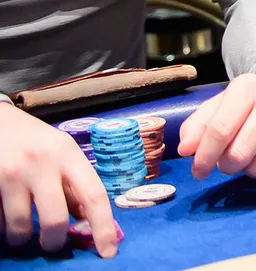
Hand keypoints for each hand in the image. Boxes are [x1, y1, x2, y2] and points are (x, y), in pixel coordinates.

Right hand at [0, 100, 117, 256]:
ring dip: (21, 237)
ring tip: (22, 231)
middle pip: (55, 219)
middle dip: (54, 241)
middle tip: (52, 243)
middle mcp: (42, 162)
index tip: (108, 252)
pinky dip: (2, 226)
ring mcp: (12, 172)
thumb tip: (88, 220)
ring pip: (19, 226)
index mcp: (68, 154)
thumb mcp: (61, 152)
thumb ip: (73, 183)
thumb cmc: (34, 139)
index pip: (94, 195)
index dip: (103, 227)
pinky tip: (5, 215)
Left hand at [178, 64, 255, 185]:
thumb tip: (186, 150)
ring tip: (254, 152)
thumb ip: (196, 126)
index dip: (204, 156)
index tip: (198, 170)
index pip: (220, 130)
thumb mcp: (220, 104)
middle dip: (226, 165)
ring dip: (249, 169)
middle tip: (229, 158)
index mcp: (249, 87)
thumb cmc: (251, 103)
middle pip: (237, 155)